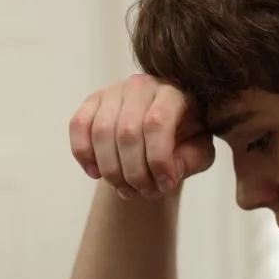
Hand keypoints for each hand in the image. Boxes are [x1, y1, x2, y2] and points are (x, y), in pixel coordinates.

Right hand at [69, 75, 215, 199]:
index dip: (158, 160)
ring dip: (112, 171)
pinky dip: (84, 155)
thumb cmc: (183, 141)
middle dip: (135, 173)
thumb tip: (171, 169)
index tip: (166, 186)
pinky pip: (79, 127)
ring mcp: (113, 91)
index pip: (157, 123)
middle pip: (127, 132)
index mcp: (173, 93)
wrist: (158, 133)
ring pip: (101, 133)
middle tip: (146, 192)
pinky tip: (97, 174)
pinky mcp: (91, 101)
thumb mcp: (200, 152)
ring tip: (126, 190)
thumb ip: (193, 159)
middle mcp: (141, 86)